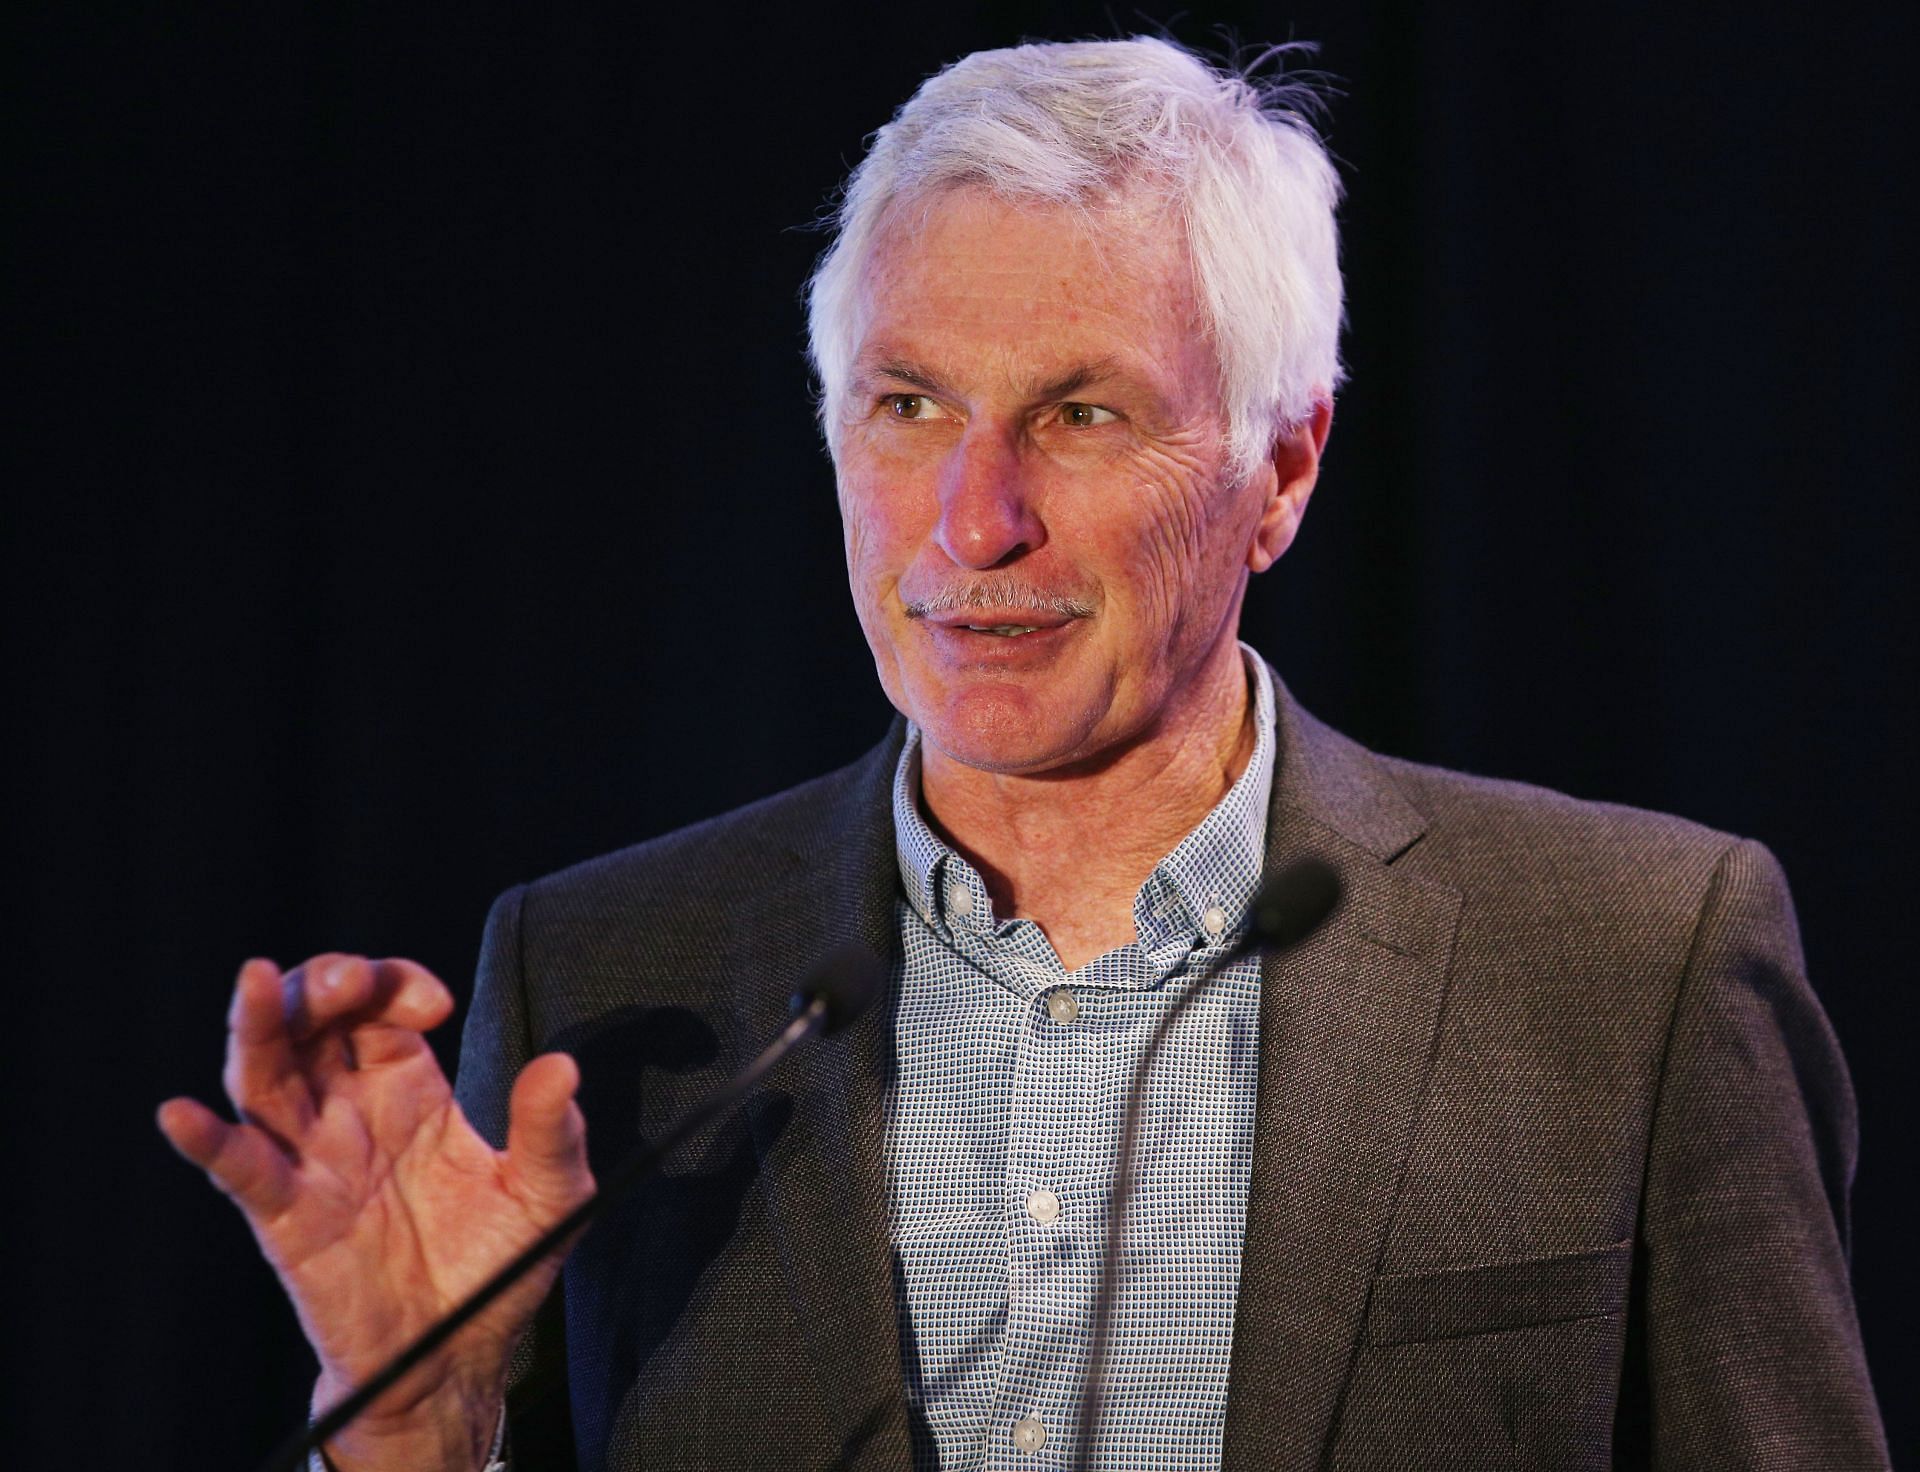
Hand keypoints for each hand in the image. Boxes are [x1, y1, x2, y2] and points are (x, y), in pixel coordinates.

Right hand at [157, 955, 593, 1470]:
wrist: (459, 1354)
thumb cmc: (500, 1264)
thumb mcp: (550, 1194)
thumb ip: (553, 1132)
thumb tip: (561, 1066)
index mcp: (408, 1085)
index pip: (379, 1004)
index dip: (395, 983)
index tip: (436, 1005)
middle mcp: (349, 1109)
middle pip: (309, 1020)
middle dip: (321, 982)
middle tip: (347, 979)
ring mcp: (312, 1158)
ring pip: (263, 1075)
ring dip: (255, 1026)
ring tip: (256, 982)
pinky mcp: (287, 1217)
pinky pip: (238, 1170)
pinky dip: (207, 1141)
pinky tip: (182, 1114)